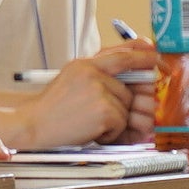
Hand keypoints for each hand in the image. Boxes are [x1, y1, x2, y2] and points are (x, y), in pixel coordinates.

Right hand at [18, 50, 144, 147]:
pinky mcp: (104, 111)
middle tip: (107, 112)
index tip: (155, 56)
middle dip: (125, 104)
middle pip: (129, 88)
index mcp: (84, 64)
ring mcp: (99, 91)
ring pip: (126, 108)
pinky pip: (122, 123)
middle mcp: (92, 73)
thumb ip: (97, 75)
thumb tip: (129, 76)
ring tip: (89, 122)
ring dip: (114, 121)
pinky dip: (110, 133)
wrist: (33, 126)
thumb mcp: (71, 81)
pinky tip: (90, 131)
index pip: (121, 55)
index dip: (141, 56)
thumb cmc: (52, 110)